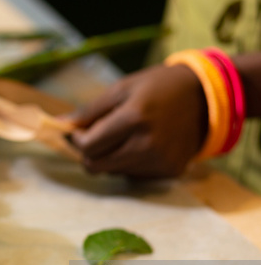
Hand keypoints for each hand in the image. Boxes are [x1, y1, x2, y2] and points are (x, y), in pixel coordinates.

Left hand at [67, 64, 207, 178]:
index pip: (88, 146)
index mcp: (133, 119)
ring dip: (109, 158)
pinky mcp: (169, 172)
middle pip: (96, 166)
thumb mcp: (121, 89)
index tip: (79, 131)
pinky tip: (141, 146)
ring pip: (113, 172)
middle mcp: (147, 145)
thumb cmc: (157, 88)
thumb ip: (89, 111)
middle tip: (95, 137)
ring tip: (123, 137)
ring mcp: (160, 162)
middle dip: (88, 153)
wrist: (205, 98)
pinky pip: (133, 176)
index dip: (77, 140)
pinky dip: (129, 164)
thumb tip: (58, 124)